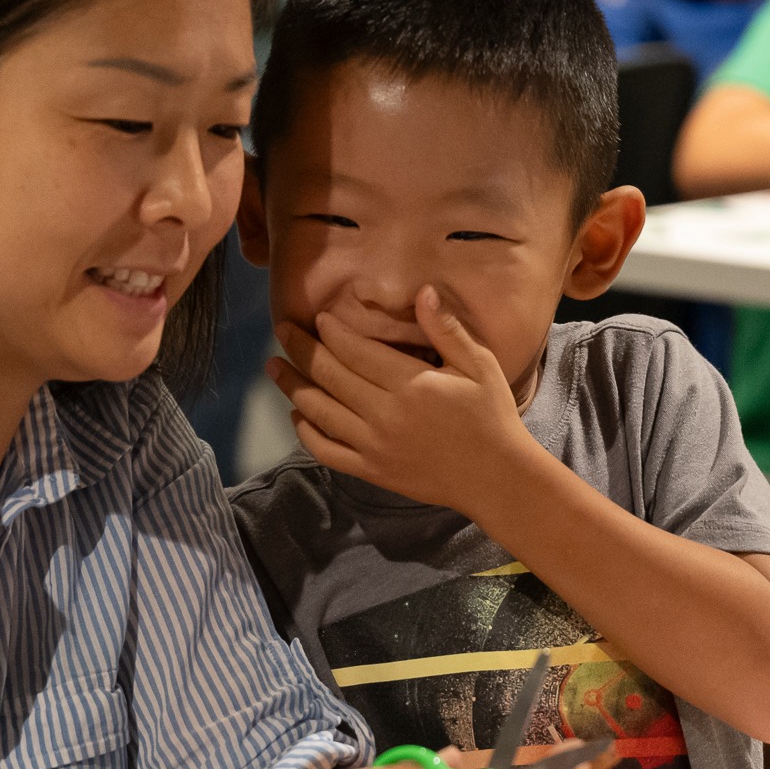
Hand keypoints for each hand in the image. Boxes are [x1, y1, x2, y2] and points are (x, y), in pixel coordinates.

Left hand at [271, 290, 527, 512]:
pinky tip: (298, 414)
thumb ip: (446, 329)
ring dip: (293, 386)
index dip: (332, 332)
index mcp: (411, 384)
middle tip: (281, 329)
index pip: (357, 352)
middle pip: (330, 376)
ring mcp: (374, 446)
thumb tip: (423, 291)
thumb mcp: (480, 365)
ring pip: (320, 412)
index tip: (318, 318)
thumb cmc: (491, 416)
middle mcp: (385, 414)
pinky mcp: (371, 470)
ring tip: (274, 367)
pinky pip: (327, 451)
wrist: (495, 476)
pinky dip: (307, 432)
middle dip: (302, 349)